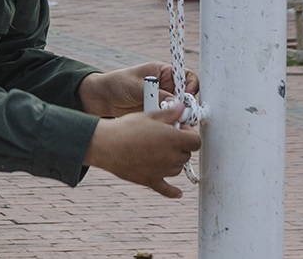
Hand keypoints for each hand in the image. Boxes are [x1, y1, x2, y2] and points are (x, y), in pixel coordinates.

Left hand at [78, 62, 198, 117]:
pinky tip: (163, 127)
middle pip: (187, 96)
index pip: (187, 77)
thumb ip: (156, 94)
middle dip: (187, 105)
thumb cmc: (116, 84)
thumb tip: (176, 103)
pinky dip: (170, 124)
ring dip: (179, 116)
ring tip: (170, 121)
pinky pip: (170, 119)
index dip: (191, 86)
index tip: (187, 96)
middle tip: (182, 114)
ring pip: (180, 110)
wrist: (101, 100)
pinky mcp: (157, 114)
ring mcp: (162, 101)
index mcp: (163, 73)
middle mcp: (166, 87)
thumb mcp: (136, 86)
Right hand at [83, 105, 200, 198]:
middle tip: (165, 138)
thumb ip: (169, 114)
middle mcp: (171, 157)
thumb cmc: (126, 128)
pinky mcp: (151, 180)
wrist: (107, 145)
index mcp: (174, 139)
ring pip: (177, 168)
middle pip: (186, 155)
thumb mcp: (149, 116)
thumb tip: (181, 109)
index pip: (196, 141)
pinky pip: (166, 189)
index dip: (189, 134)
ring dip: (173, 161)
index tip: (179, 130)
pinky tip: (178, 194)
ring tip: (157, 151)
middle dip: (180, 146)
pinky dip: (173, 192)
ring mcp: (162, 171)